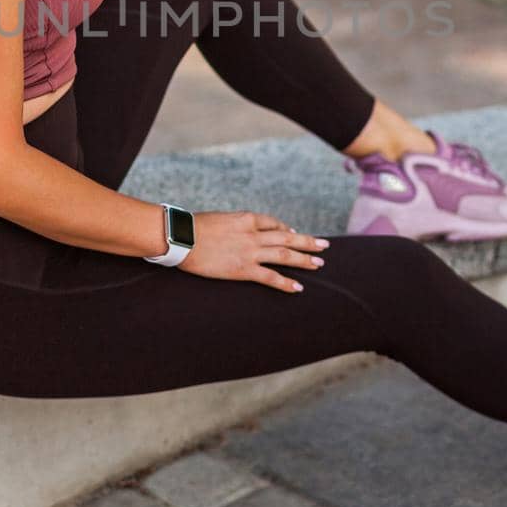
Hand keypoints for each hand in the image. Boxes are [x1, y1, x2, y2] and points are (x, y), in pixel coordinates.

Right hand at [177, 211, 327, 293]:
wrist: (182, 237)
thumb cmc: (193, 227)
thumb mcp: (218, 219)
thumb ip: (233, 225)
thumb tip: (237, 230)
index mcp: (246, 219)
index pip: (273, 223)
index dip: (287, 229)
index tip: (295, 233)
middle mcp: (253, 234)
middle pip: (287, 237)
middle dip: (307, 242)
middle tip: (324, 245)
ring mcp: (250, 251)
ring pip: (284, 255)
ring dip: (304, 259)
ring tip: (319, 264)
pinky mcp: (243, 269)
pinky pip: (270, 277)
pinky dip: (285, 282)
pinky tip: (298, 287)